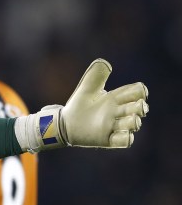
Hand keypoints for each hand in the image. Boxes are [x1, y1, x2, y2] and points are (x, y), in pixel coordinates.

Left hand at [27, 59, 147, 150]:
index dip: (139, 91)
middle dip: (140, 107)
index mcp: (117, 98)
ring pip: (134, 124)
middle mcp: (118, 112)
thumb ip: (95, 75)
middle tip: (132, 107)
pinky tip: (119, 134)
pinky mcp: (108, 139)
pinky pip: (124, 141)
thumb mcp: (86, 88)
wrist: (64, 124)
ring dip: (134, 121)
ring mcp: (114, 126)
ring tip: (128, 119)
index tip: (135, 91)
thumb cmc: (78, 105)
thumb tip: (104, 63)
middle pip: (139, 108)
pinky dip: (126, 138)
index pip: (138, 92)